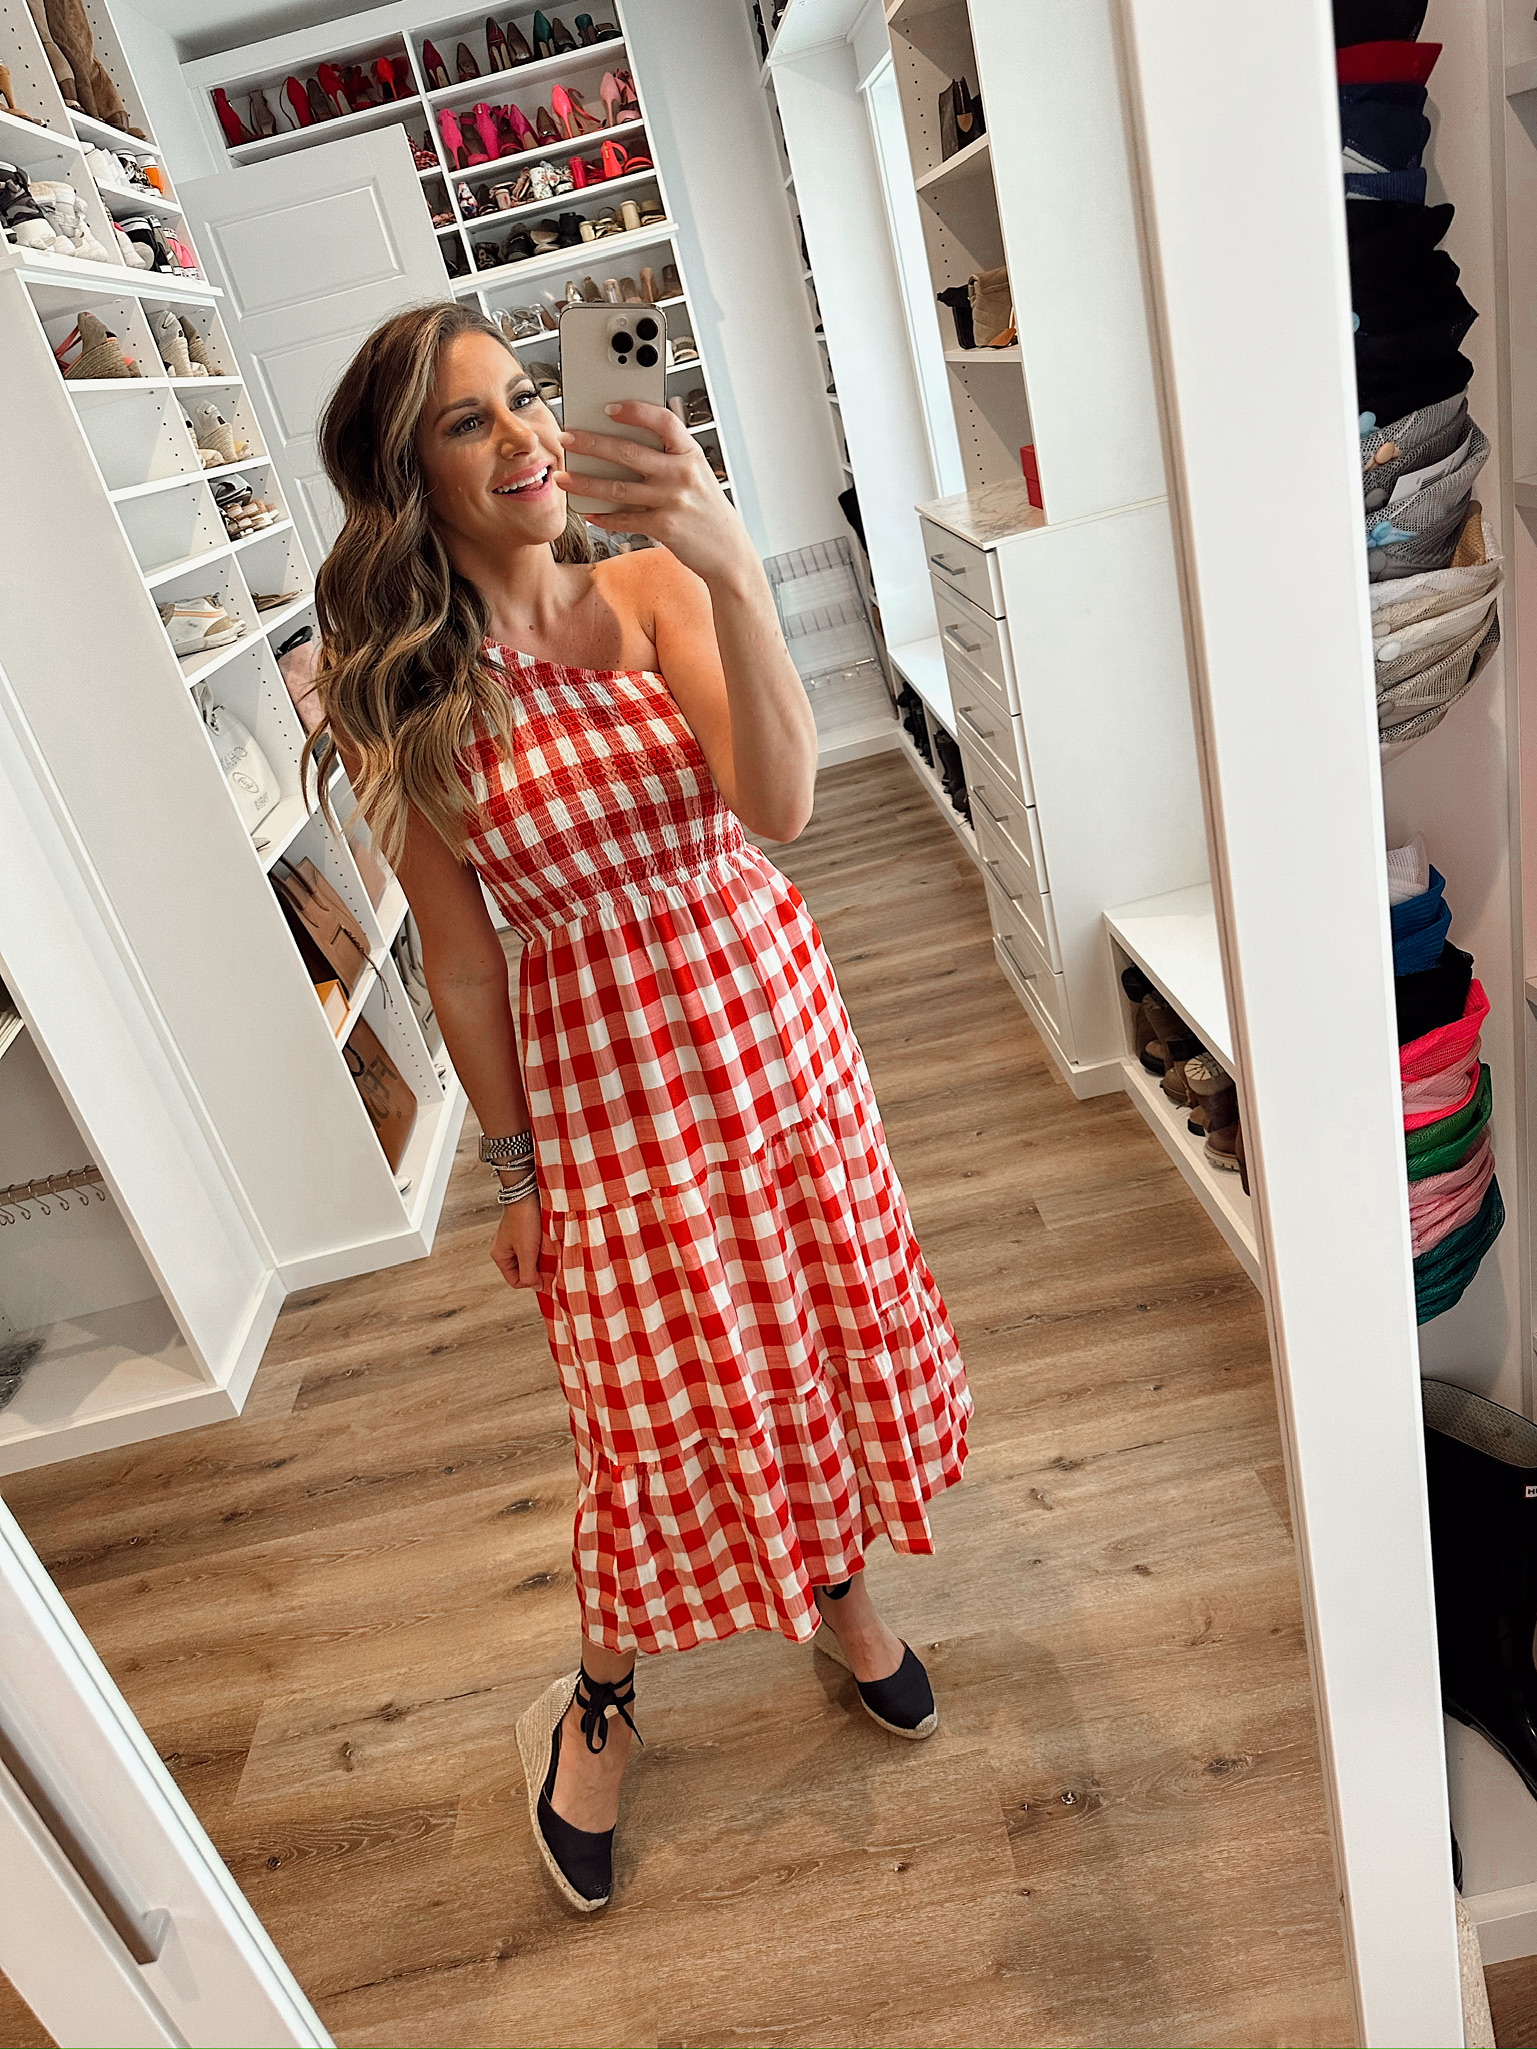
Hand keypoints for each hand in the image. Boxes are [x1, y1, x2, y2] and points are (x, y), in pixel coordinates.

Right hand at [490, 1193, 541, 1288]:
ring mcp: (515, 1241)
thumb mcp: (526, 1252)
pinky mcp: (525, 1232)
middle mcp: (506, 1249)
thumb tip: (536, 1287)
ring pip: (531, 1259)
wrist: (527, 1193)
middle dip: (538, 1269)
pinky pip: (535, 1247)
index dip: (531, 1282)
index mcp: (500, 1256)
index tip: (546, 1275)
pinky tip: (549, 1242)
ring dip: (542, 1258)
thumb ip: (529, 1273)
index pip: (516, 1281)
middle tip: (550, 1261)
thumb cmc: (524, 1221)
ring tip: (549, 1250)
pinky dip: (543, 1248)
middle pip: (524, 1270)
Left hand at [556, 402, 756, 586]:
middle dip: (591, 444)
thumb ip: (669, 457)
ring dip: (585, 483)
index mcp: (690, 454)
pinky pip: (624, 518)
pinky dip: (603, 516)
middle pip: (628, 453)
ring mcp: (673, 501)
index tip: (610, 408)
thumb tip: (622, 444)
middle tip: (567, 439)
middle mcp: (682, 474)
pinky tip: (588, 511)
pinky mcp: (664, 526)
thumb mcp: (697, 474)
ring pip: (618, 488)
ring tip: (563, 477)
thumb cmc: (706, 509)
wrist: (728, 551)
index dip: (635, 411)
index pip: (662, 421)